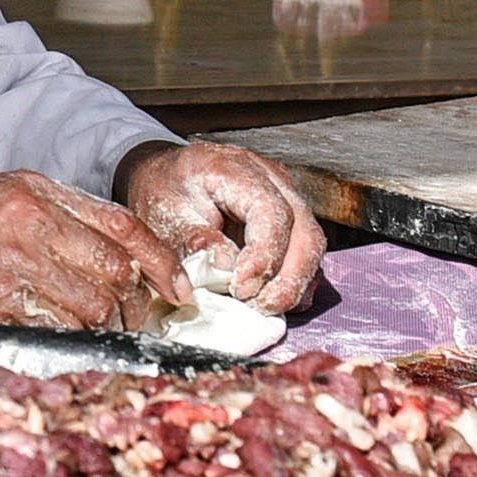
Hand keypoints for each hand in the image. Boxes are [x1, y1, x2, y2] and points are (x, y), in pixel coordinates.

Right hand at [0, 171, 188, 331]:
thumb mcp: (14, 192)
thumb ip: (71, 213)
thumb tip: (135, 253)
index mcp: (34, 196)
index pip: (122, 230)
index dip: (162, 263)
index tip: (178, 289)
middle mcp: (22, 231)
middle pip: (113, 278)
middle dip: (130, 303)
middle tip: (129, 315)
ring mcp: (4, 276)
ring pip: (90, 313)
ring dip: (101, 327)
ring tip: (90, 326)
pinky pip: (55, 336)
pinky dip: (69, 342)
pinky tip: (62, 336)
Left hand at [116, 141, 325, 312]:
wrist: (164, 176)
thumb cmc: (164, 192)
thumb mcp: (165, 213)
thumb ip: (193, 239)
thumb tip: (226, 267)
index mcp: (237, 169)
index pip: (271, 211)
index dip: (264, 254)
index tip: (241, 288)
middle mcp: (272, 180)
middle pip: (305, 231)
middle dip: (290, 277)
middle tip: (262, 307)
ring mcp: (286, 199)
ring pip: (312, 245)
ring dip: (295, 283)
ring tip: (263, 307)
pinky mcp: (288, 222)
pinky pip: (305, 255)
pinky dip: (294, 281)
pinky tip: (270, 299)